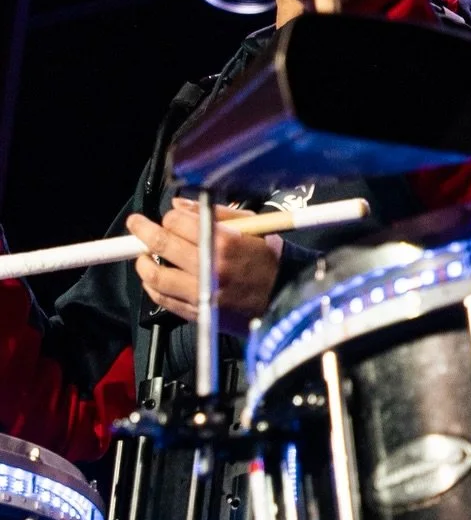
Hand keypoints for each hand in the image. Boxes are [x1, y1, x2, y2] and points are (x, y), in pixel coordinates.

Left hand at [128, 201, 282, 334]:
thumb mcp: (253, 225)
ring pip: (156, 276)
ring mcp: (203, 293)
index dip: (170, 217)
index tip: (169, 217)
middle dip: (143, 231)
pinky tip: (153, 279)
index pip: (178, 223)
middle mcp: (211, 267)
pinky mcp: (200, 313)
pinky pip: (165, 300)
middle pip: (162, 245)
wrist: (287, 297)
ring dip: (143, 263)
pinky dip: (153, 288)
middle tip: (135, 225)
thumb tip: (179, 206)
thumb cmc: (272, 259)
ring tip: (143, 256)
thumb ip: (215, 213)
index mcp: (224, 242)